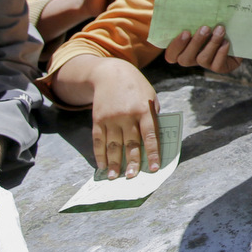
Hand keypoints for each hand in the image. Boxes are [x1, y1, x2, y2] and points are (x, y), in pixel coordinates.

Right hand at [90, 62, 161, 178]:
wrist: (111, 73)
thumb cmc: (137, 88)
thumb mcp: (151, 98)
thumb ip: (152, 118)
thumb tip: (151, 144)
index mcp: (145, 110)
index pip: (150, 136)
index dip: (152, 153)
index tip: (153, 169)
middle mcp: (127, 115)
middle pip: (130, 143)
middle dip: (131, 162)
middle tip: (132, 177)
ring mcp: (111, 118)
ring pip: (113, 145)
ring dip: (113, 162)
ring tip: (114, 177)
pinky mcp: (98, 119)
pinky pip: (98, 140)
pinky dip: (99, 154)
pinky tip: (101, 165)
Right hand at [164, 24, 242, 73]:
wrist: (239, 33)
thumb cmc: (216, 22)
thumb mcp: (205, 20)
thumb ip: (196, 18)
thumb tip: (191, 3)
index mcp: (183, 48)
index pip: (171, 55)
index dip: (175, 46)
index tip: (185, 32)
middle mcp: (192, 58)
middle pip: (185, 59)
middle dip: (195, 43)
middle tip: (205, 28)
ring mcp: (206, 64)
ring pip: (203, 60)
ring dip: (211, 44)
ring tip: (220, 30)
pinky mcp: (220, 67)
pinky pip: (217, 65)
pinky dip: (221, 52)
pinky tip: (226, 42)